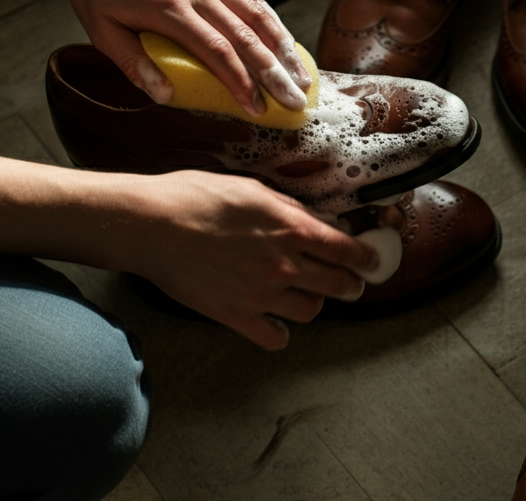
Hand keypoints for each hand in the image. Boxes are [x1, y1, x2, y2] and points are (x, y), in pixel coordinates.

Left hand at [50, 0, 312, 116]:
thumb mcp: (100, 26)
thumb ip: (132, 61)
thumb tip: (164, 95)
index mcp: (169, 9)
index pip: (216, 51)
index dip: (240, 82)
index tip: (256, 108)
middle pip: (247, 37)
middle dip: (274, 74)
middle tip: (295, 102)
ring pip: (257, 16)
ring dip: (283, 49)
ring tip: (302, 77)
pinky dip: (273, 22)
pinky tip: (286, 43)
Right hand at [117, 171, 378, 348]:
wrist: (153, 225)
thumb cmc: (197, 196)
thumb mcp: (252, 188)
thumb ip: (288, 207)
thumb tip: (315, 219)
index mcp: (291, 228)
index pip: (346, 250)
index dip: (366, 257)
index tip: (373, 260)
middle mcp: (284, 265)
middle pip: (338, 285)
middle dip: (350, 283)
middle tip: (350, 282)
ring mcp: (262, 295)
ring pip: (311, 311)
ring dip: (314, 302)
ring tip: (305, 293)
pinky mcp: (236, 316)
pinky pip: (275, 337)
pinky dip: (280, 330)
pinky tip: (274, 318)